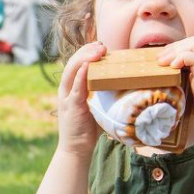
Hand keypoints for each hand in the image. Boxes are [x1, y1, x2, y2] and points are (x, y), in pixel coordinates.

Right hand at [56, 41, 105, 156]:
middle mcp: (66, 89)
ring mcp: (67, 97)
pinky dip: (80, 75)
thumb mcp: (97, 104)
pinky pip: (74, 87)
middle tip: (102, 46)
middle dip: (87, 51)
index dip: (87, 51)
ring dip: (85, 58)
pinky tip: (86, 67)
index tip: (101, 46)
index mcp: (71, 87)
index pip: (76, 62)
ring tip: (98, 51)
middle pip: (73, 62)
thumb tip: (127, 83)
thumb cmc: (89, 127)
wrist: (76, 147)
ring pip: (72, 71)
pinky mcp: (70, 106)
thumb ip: (104, 92)